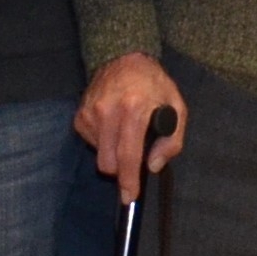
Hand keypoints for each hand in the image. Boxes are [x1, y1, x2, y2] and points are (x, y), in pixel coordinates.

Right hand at [74, 52, 186, 198]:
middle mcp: (107, 112)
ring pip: (99, 155)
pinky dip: (104, 141)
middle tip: (133, 161)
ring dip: (113, 153)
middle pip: (108, 163)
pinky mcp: (80, 116)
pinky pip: (92, 144)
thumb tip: (153, 166)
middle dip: (120, 170)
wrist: (123, 58)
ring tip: (124, 131)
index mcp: (134, 109)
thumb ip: (172, 140)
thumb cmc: (153, 84)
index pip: (128, 154)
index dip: (129, 179)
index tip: (129, 197)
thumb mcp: (177, 107)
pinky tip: (113, 124)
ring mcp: (90, 113)